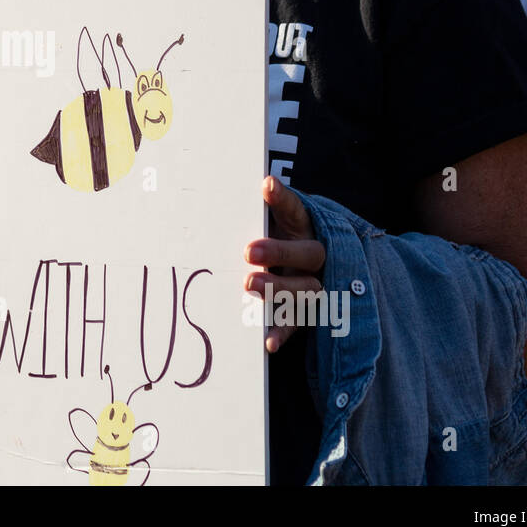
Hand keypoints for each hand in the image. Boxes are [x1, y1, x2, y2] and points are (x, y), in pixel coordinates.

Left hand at [244, 176, 324, 352]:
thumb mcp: (265, 222)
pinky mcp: (304, 313)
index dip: (283, 198)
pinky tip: (267, 342)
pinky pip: (296, 324)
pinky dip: (281, 332)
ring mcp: (312, 284)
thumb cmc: (269, 238)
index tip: (265, 185)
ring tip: (249, 284)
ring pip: (305, 289)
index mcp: (302, 226)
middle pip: (309, 253)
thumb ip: (249, 212)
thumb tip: (213, 194)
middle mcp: (313, 255)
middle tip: (249, 251)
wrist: (299, 268)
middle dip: (280, 252)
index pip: (296, 209)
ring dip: (279, 289)